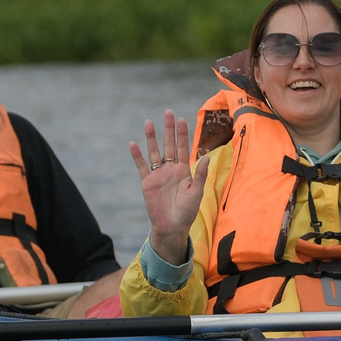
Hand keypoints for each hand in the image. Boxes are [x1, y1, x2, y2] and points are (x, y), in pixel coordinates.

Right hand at [129, 111, 211, 264]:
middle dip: (168, 130)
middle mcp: (171, 170)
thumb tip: (206, 157)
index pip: (183, 147)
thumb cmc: (187, 212)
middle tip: (168, 112)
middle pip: (169, 145)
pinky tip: (133, 144)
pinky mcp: (147, 182)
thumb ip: (200, 175)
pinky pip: (141, 166)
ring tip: (149, 123)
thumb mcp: (197, 192)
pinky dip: (137, 156)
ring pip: (154, 152)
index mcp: (184, 171)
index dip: (182, 134)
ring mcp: (158, 175)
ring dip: (152, 138)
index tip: (182, 119)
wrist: (172, 227)